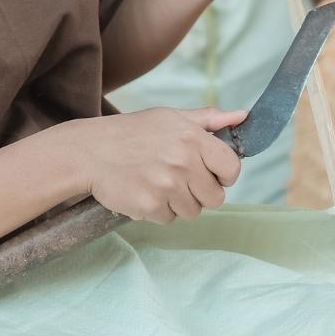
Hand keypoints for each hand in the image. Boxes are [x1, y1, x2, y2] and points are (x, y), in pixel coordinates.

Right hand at [75, 107, 247, 223]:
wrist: (91, 151)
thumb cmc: (134, 132)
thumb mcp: (171, 117)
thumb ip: (209, 119)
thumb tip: (244, 116)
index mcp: (193, 138)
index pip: (232, 168)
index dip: (225, 174)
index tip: (212, 173)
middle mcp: (183, 162)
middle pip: (215, 197)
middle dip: (201, 192)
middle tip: (180, 179)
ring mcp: (167, 186)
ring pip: (193, 211)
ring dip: (180, 202)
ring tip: (159, 183)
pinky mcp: (150, 207)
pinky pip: (169, 219)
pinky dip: (159, 210)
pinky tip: (145, 191)